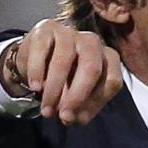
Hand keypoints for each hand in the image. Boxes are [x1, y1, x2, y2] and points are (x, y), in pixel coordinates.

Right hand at [3, 18, 122, 125]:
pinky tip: (35, 87)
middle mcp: (92, 42)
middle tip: (64, 117)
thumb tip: (74, 118)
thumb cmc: (64, 80)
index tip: (78, 119)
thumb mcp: (76, 96)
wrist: (36, 61)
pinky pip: (42, 51)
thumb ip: (79, 107)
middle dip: (77, 96)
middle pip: (92, 68)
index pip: (112, 81)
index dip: (96, 103)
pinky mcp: (47, 28)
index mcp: (108, 58)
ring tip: (46, 110)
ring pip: (64, 61)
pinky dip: (38, 72)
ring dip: (54, 90)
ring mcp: (70, 32)